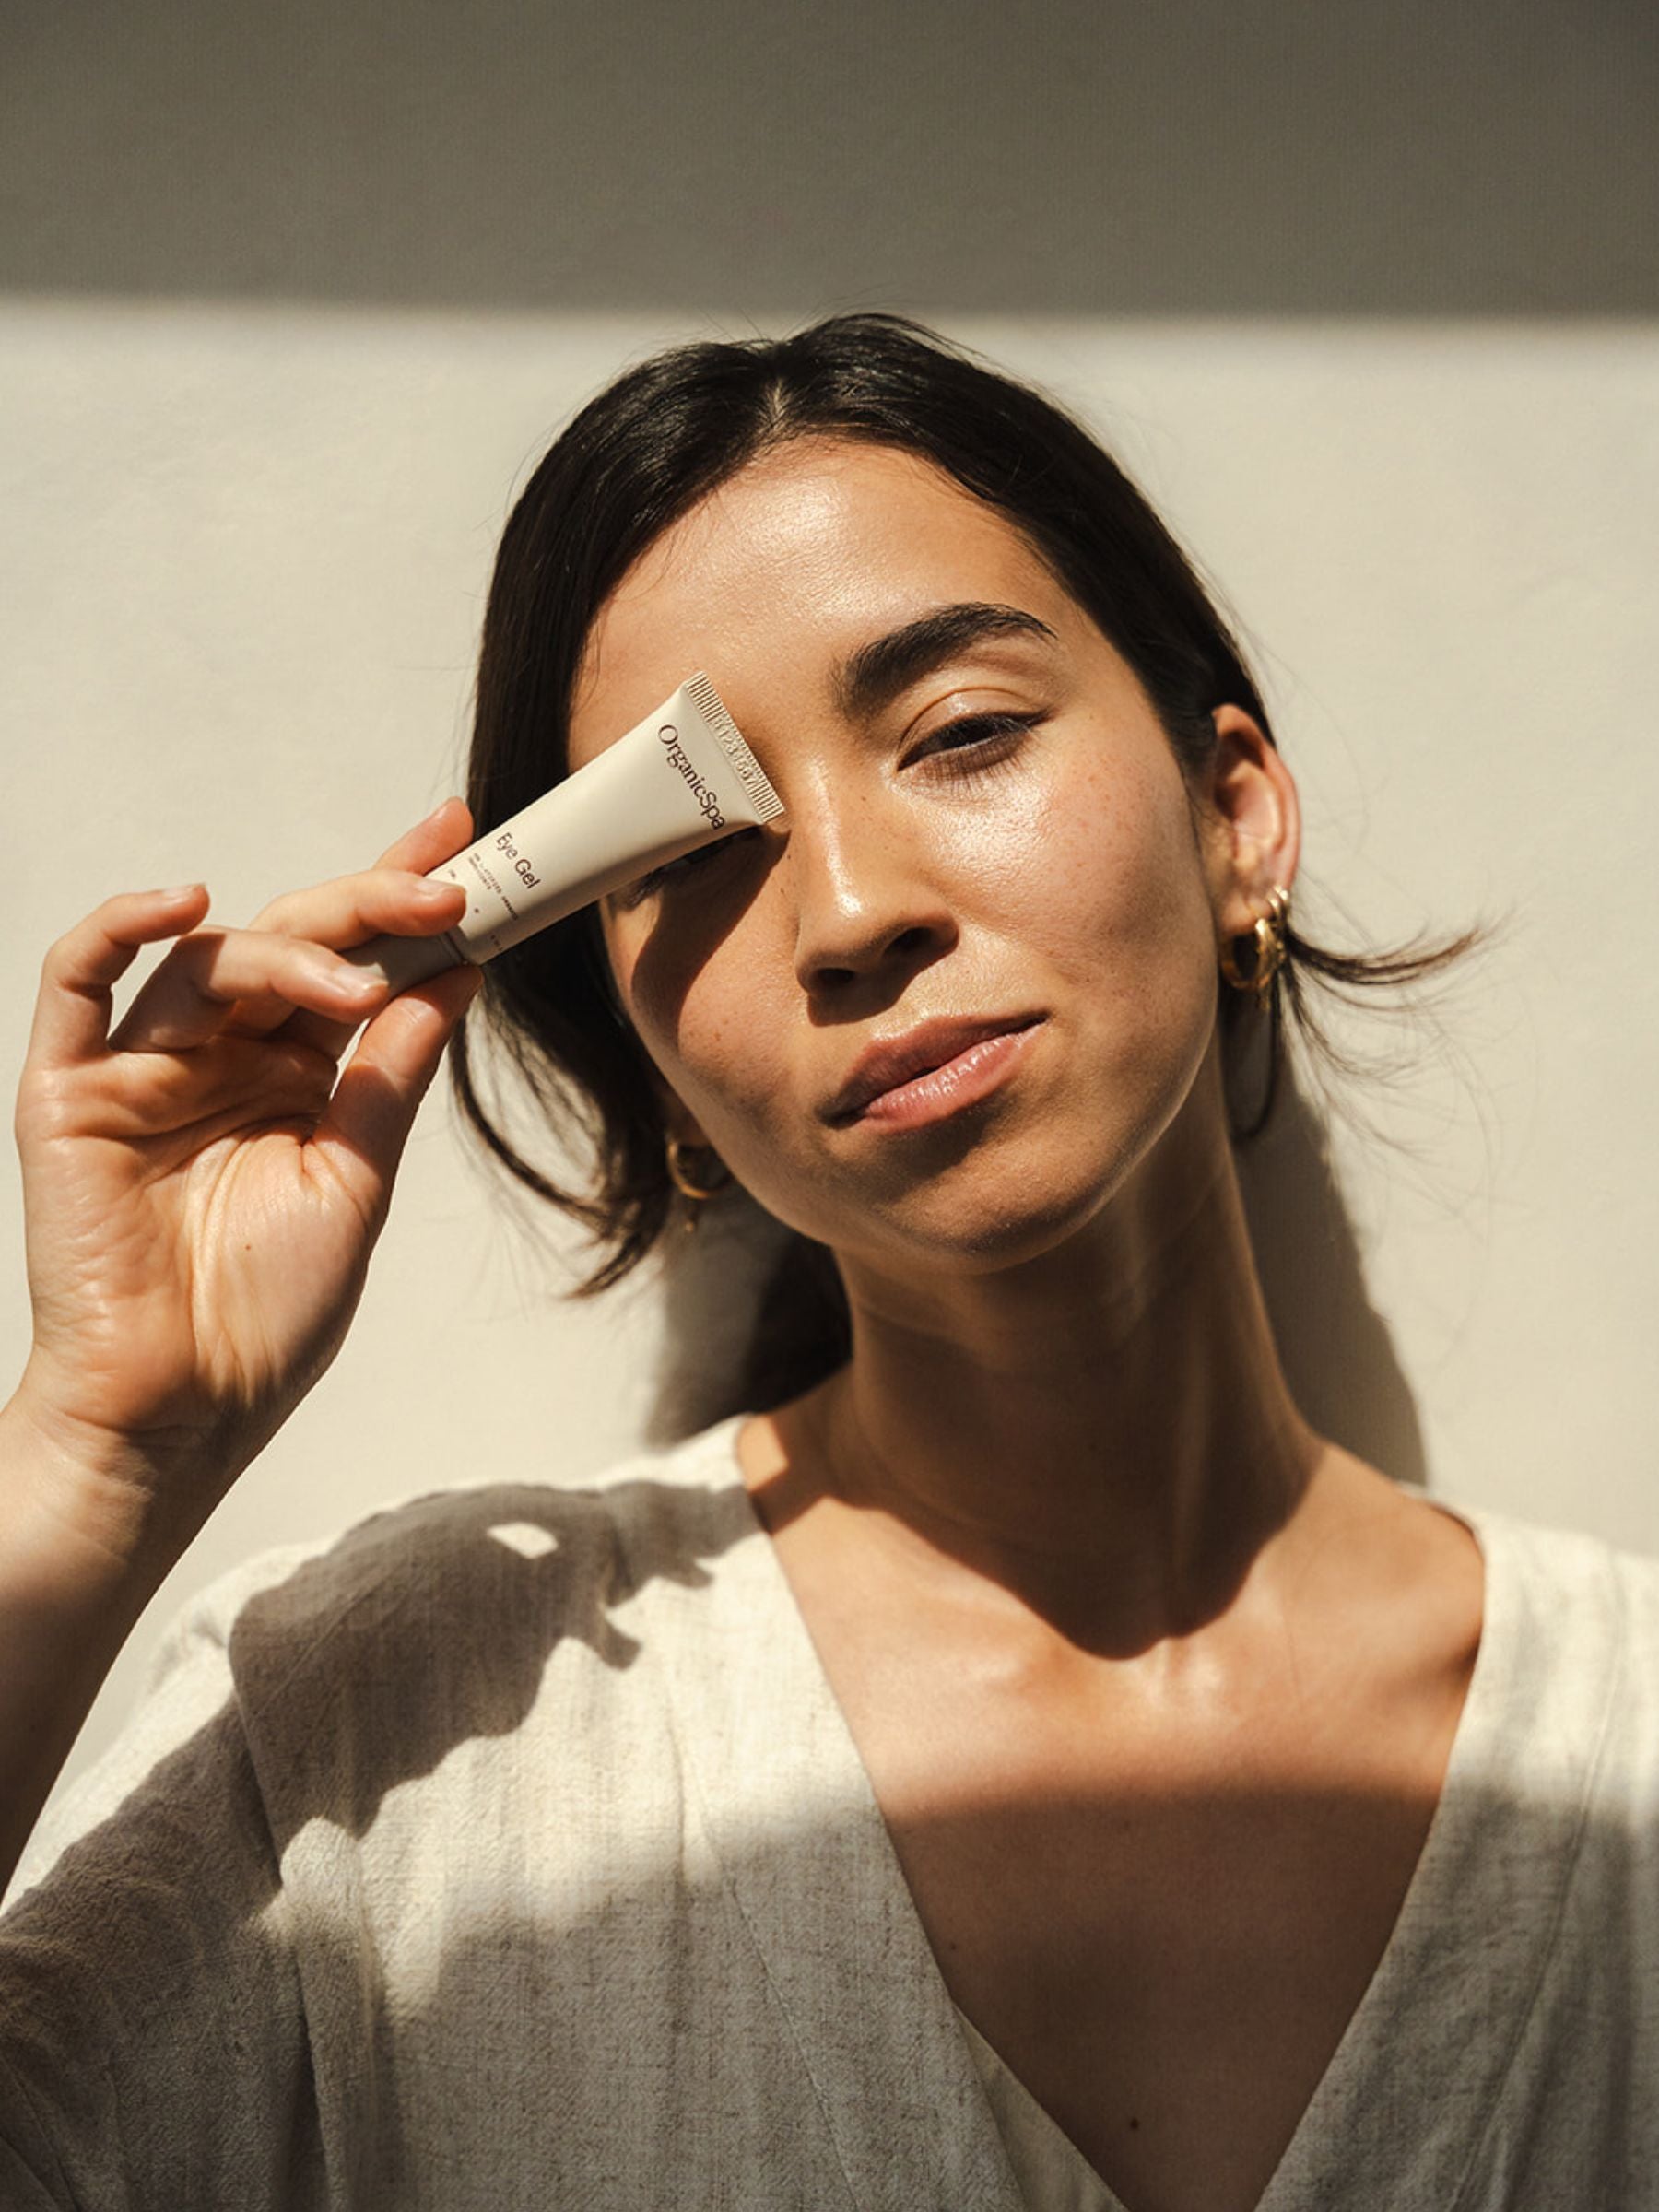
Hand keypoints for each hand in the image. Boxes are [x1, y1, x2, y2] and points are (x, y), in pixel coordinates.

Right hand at [10, 799, 479, 1571]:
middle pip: (290, 943)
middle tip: (442, 888)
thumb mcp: (356, 1179)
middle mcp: (222, 1059)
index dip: (399, 897)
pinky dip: (120, 929)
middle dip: (368, 904)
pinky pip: (77, 984)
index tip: (465, 840)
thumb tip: (458, 970)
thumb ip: (392, 1073)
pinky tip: (184, 904)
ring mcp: (145, 1069)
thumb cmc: (266, 1316)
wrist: (183, 1412)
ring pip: (209, 958)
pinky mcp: (71, 1091)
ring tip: (354, 983)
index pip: (351, 964)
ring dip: (289, 951)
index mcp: (294, 1077)